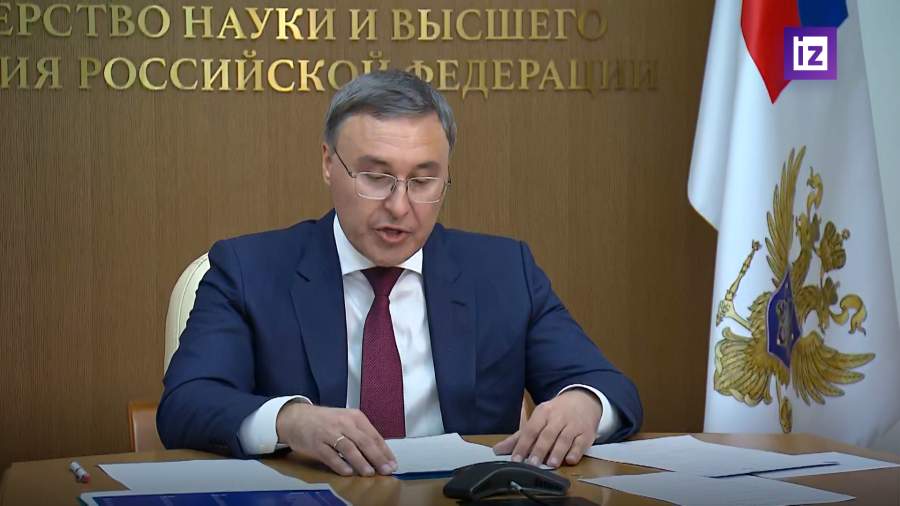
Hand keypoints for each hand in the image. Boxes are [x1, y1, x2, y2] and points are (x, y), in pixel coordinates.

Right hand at [276, 402, 397, 476]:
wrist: (296, 417)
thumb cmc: (325, 421)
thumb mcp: (346, 421)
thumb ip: (361, 434)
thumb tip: (380, 454)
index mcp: (354, 417)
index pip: (374, 435)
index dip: (385, 451)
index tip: (392, 464)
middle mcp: (343, 423)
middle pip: (364, 441)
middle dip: (377, 458)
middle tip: (386, 470)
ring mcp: (329, 433)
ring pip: (349, 448)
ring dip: (361, 462)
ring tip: (369, 473)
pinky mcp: (316, 443)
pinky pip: (330, 456)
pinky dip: (340, 465)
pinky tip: (348, 472)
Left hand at [492, 389, 601, 467]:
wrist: (584, 401)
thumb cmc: (556, 413)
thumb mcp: (538, 419)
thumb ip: (519, 437)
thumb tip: (498, 450)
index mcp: (543, 412)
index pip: (531, 429)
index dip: (523, 445)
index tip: (516, 459)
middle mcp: (558, 417)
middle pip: (547, 434)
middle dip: (540, 449)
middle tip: (533, 464)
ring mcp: (574, 425)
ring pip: (565, 438)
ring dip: (558, 451)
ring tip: (551, 464)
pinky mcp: (587, 433)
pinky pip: (581, 443)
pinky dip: (576, 452)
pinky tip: (570, 460)